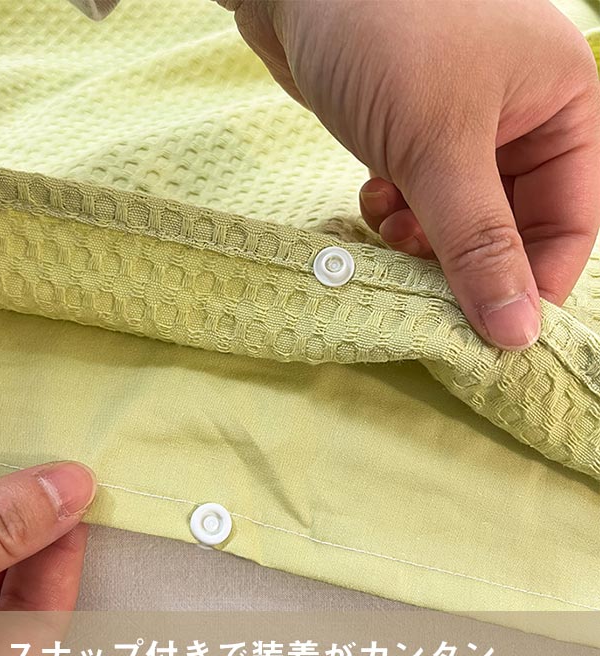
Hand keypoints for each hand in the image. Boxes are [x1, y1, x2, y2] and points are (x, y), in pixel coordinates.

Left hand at [220, 0, 599, 349]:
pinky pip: (418, 197)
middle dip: (463, 261)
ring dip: (423, 239)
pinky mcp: (409, 134)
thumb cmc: (386, 36)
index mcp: (562, 106)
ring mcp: (460, 127)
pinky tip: (373, 198)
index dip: (532, 284)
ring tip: (390, 228)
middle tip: (421, 285)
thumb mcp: (440, 146)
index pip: (567, 223)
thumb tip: (517, 331)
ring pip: (457, 217)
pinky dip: (397, 211)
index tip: (491, 335)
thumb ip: (478, 241)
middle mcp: (518, 119)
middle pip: (508, 225)